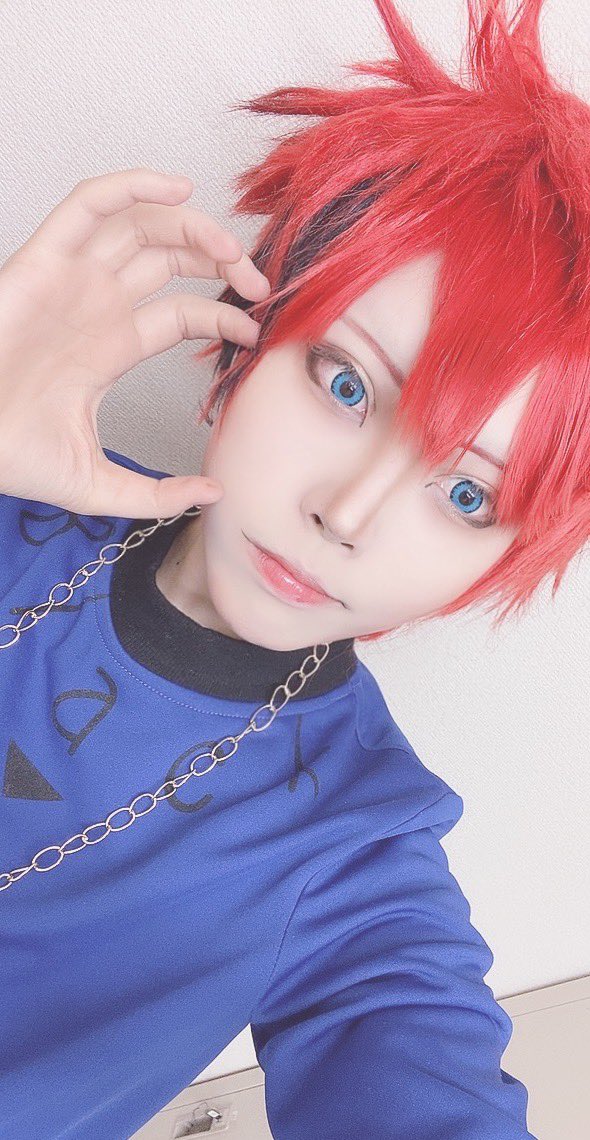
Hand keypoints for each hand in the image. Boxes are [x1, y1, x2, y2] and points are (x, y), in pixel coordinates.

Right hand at [0, 166, 269, 517]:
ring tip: (231, 250)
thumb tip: (214, 494)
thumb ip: (158, 493)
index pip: (182, 312)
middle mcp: (96, 305)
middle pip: (170, 259)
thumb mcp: (101, 486)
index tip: (253, 331)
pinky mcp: (43, 260)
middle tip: (258, 283)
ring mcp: (71, 280)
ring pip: (142, 226)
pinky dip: (133, 185)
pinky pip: (90, 204)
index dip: (222, 314)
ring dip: (193, 226)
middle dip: (221, 263)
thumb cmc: (13, 458)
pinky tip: (178, 188)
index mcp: (111, 346)